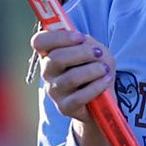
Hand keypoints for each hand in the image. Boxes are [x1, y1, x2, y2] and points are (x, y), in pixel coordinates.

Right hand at [31, 27, 116, 145]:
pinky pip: (80, 96)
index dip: (59, 37)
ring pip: (71, 77)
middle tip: (98, 53)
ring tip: (104, 69)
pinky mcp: (64, 107)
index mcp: (49, 54)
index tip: (81, 37)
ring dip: (94, 70)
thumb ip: (85, 42)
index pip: (39, 42)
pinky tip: (105, 81)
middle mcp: (47, 73)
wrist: (103, 97)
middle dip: (83, 53)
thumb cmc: (95, 68)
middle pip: (56, 58)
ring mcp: (54, 91)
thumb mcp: (93, 49)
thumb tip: (81, 41)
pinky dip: (97, 86)